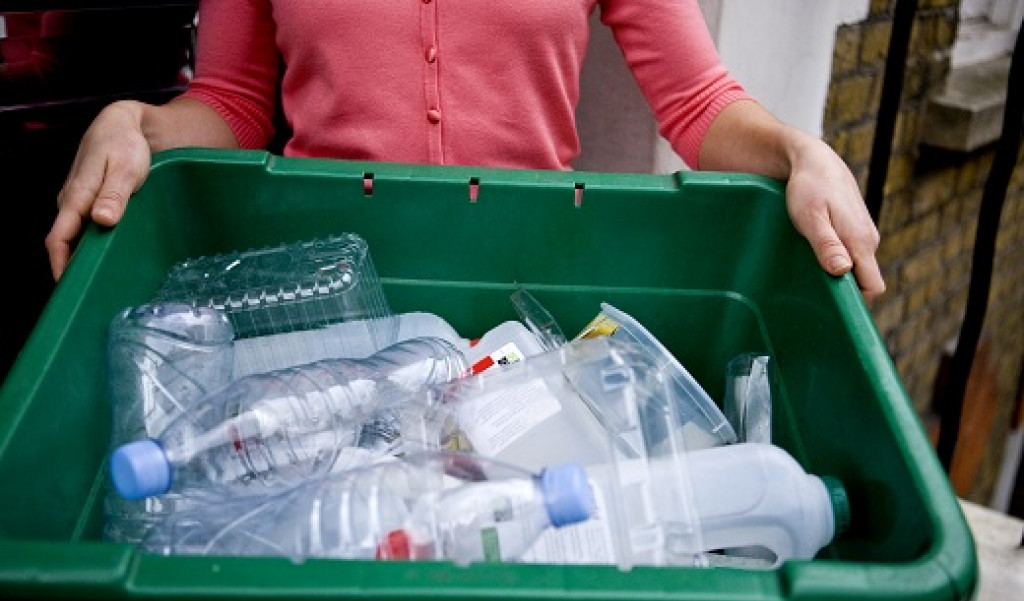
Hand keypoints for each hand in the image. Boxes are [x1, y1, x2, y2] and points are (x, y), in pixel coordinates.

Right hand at [45, 101, 150, 280]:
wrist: (121, 123)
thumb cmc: (124, 144)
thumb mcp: (125, 168)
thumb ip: (114, 194)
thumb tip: (101, 220)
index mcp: (76, 196)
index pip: (59, 239)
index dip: (61, 265)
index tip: (69, 288)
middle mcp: (71, 202)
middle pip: (64, 242)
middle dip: (71, 267)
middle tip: (89, 294)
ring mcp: (78, 201)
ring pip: (75, 235)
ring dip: (82, 256)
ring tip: (99, 281)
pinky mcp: (88, 200)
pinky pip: (84, 227)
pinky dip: (91, 242)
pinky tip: (107, 255)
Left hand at [784, 135, 884, 300]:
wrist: (816, 162)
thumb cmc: (809, 188)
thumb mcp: (811, 218)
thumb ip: (827, 245)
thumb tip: (842, 272)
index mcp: (861, 242)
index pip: (873, 287)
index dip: (858, 302)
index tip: (833, 308)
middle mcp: (868, 241)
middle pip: (866, 281)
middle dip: (846, 293)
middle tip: (815, 296)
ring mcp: (863, 236)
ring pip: (858, 268)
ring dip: (840, 276)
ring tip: (812, 277)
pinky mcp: (855, 231)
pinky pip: (852, 256)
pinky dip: (838, 263)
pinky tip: (817, 260)